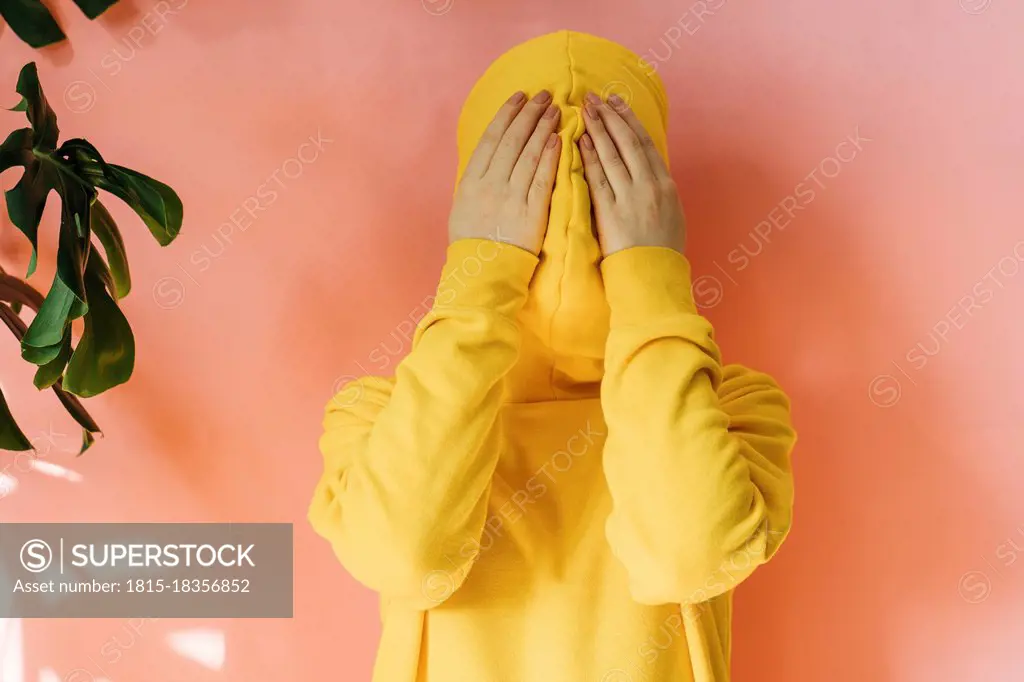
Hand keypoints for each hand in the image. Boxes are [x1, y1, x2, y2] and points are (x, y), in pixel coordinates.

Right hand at [448, 90, 561, 255]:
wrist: (484, 271)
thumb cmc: (473, 240)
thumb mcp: (463, 206)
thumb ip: (476, 179)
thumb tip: (488, 154)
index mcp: (472, 181)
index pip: (491, 138)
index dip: (506, 114)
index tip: (518, 97)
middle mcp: (490, 184)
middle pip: (511, 140)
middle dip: (528, 114)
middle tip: (543, 95)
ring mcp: (511, 197)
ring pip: (528, 155)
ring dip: (542, 129)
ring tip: (555, 110)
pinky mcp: (531, 212)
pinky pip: (541, 178)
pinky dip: (549, 157)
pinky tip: (558, 139)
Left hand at [579, 92, 685, 256]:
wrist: (653, 275)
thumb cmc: (661, 250)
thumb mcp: (671, 214)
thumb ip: (659, 190)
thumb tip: (647, 170)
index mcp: (666, 185)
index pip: (645, 143)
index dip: (629, 120)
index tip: (616, 102)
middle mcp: (650, 186)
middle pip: (628, 142)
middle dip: (611, 116)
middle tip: (595, 97)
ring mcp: (630, 198)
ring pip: (613, 155)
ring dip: (598, 130)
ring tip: (585, 110)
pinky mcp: (612, 212)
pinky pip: (599, 178)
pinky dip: (589, 157)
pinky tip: (580, 141)